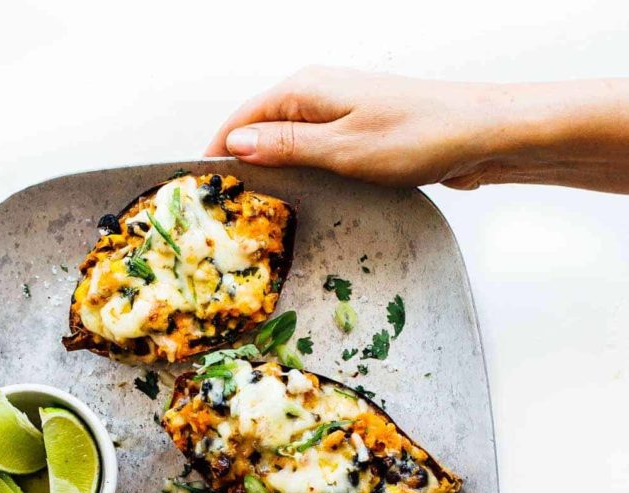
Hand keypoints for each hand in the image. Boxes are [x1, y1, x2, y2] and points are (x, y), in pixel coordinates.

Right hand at [206, 68, 628, 193]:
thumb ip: (287, 146)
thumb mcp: (343, 147)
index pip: (240, 121)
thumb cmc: (418, 135)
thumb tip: (236, 145)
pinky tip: (293, 205)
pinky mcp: (356, 136)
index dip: (215, 156)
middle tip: (219, 217)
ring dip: (267, 176)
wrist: (481, 134)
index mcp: (305, 90)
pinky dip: (296, 177)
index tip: (196, 194)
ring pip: (284, 146)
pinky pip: (310, 155)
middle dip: (237, 169)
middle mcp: (316, 97)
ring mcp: (337, 116)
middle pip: (258, 133)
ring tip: (247, 217)